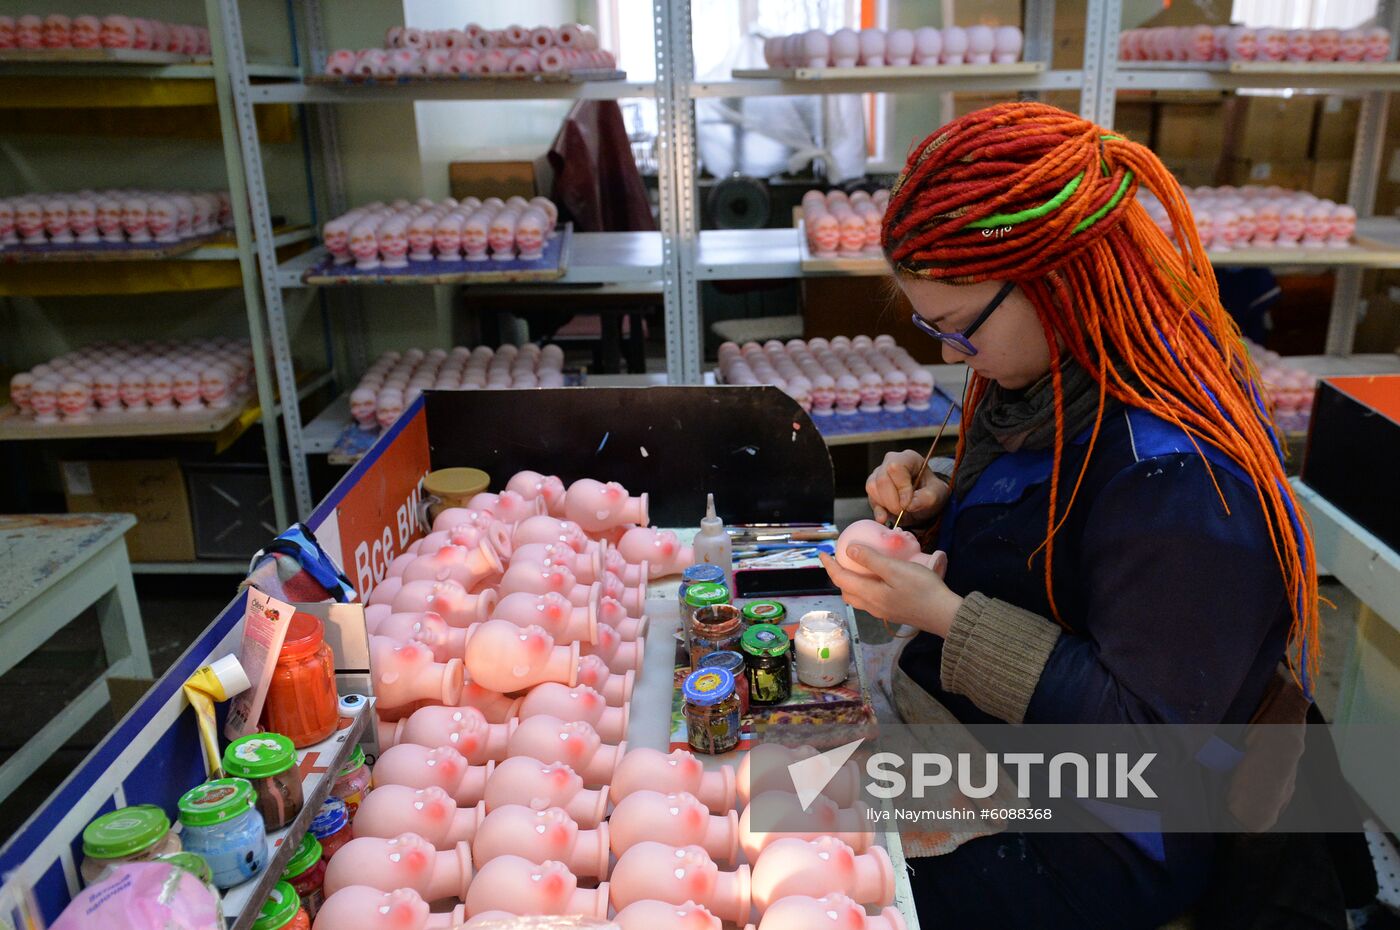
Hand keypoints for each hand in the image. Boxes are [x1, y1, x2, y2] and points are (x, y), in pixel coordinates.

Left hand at [819, 545, 961, 638]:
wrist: (944, 614)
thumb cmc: (922, 589)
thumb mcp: (896, 569)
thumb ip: (871, 559)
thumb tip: (849, 550)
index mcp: (869, 595)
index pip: (841, 579)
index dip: (830, 565)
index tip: (823, 553)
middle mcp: (872, 606)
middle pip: (846, 591)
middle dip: (838, 575)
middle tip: (838, 560)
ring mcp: (882, 611)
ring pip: (857, 597)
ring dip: (850, 583)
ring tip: (854, 567)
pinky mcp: (892, 612)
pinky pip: (869, 600)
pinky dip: (863, 588)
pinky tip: (874, 579)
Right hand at [866, 449, 949, 524]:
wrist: (924, 500)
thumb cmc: (931, 492)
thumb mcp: (937, 495)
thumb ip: (926, 498)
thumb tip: (909, 505)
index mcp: (908, 458)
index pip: (896, 468)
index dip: (900, 488)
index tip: (908, 503)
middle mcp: (890, 462)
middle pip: (882, 479)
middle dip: (892, 501)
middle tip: (903, 512)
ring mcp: (879, 473)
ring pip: (872, 488)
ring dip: (885, 505)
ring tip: (899, 512)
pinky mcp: (873, 487)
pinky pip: (870, 498)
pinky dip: (878, 510)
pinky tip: (886, 517)